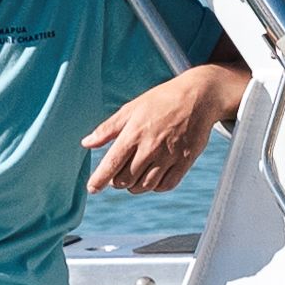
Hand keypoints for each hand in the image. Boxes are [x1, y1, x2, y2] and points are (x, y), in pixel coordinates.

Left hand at [83, 63, 246, 193]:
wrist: (199, 96)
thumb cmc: (162, 100)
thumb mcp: (131, 108)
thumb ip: (108, 129)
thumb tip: (86, 143)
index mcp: (134, 133)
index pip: (112, 163)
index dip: (99, 180)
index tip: (92, 188)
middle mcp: (151, 147)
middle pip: (126, 180)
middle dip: (117, 182)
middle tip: (118, 175)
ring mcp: (170, 155)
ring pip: (145, 185)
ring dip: (135, 186)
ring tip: (134, 177)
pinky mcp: (185, 161)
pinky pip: (167, 185)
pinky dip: (156, 187)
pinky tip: (152, 178)